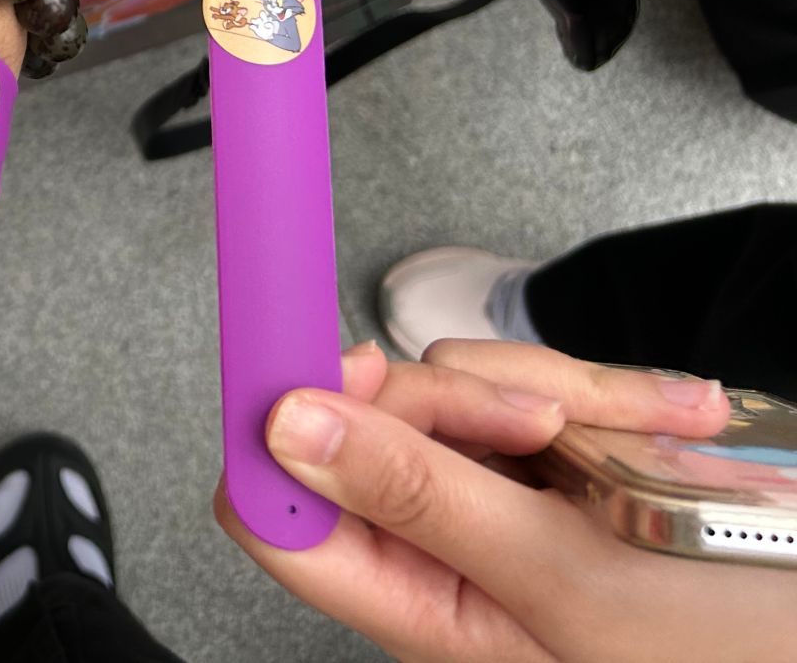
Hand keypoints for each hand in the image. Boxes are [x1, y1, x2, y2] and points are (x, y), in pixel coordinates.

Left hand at [219, 340, 788, 662]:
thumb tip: (287, 427)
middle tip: (546, 426)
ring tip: (648, 439)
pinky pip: (535, 380)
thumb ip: (421, 496)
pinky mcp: (556, 457)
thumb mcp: (566, 579)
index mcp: (420, 603)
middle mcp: (445, 550)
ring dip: (557, 390)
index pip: (278, 515)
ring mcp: (502, 497)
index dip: (283, 433)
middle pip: (371, 420)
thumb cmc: (727, 646)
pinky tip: (677, 420)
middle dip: (461, 399)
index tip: (330, 368)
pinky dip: (609, 392)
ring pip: (459, 386)